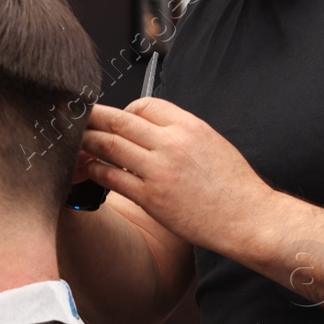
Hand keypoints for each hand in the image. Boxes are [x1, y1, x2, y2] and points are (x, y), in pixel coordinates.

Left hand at [76, 97, 275, 257]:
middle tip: (76, 116)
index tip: (117, 119)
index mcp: (189, 126)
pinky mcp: (151, 198)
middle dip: (94, 117)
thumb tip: (152, 129)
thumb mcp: (212, 143)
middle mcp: (171, 143)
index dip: (125, 110)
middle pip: (120, 120)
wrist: (248, 218)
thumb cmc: (234, 185)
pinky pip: (113, 178)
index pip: (144, 105)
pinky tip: (89, 168)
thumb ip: (181, 133)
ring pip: (110, 146)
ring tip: (75, 140)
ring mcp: (159, 171)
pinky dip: (96, 170)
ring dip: (88, 141)